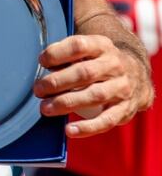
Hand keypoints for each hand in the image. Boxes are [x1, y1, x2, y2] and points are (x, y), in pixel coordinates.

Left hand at [34, 34, 153, 136]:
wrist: (136, 74)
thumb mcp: (87, 46)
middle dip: (57, 82)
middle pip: (85, 73)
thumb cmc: (97, 59)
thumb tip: (40, 61)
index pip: (79, 46)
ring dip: (67, 103)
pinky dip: (87, 127)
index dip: (57, 53)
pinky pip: (107, 120)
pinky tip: (69, 130)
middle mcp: (115, 65)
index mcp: (101, 45)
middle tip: (38, 90)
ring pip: (95, 95)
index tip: (41, 61)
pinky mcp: (126, 109)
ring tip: (45, 108)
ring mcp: (123, 88)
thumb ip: (65, 50)